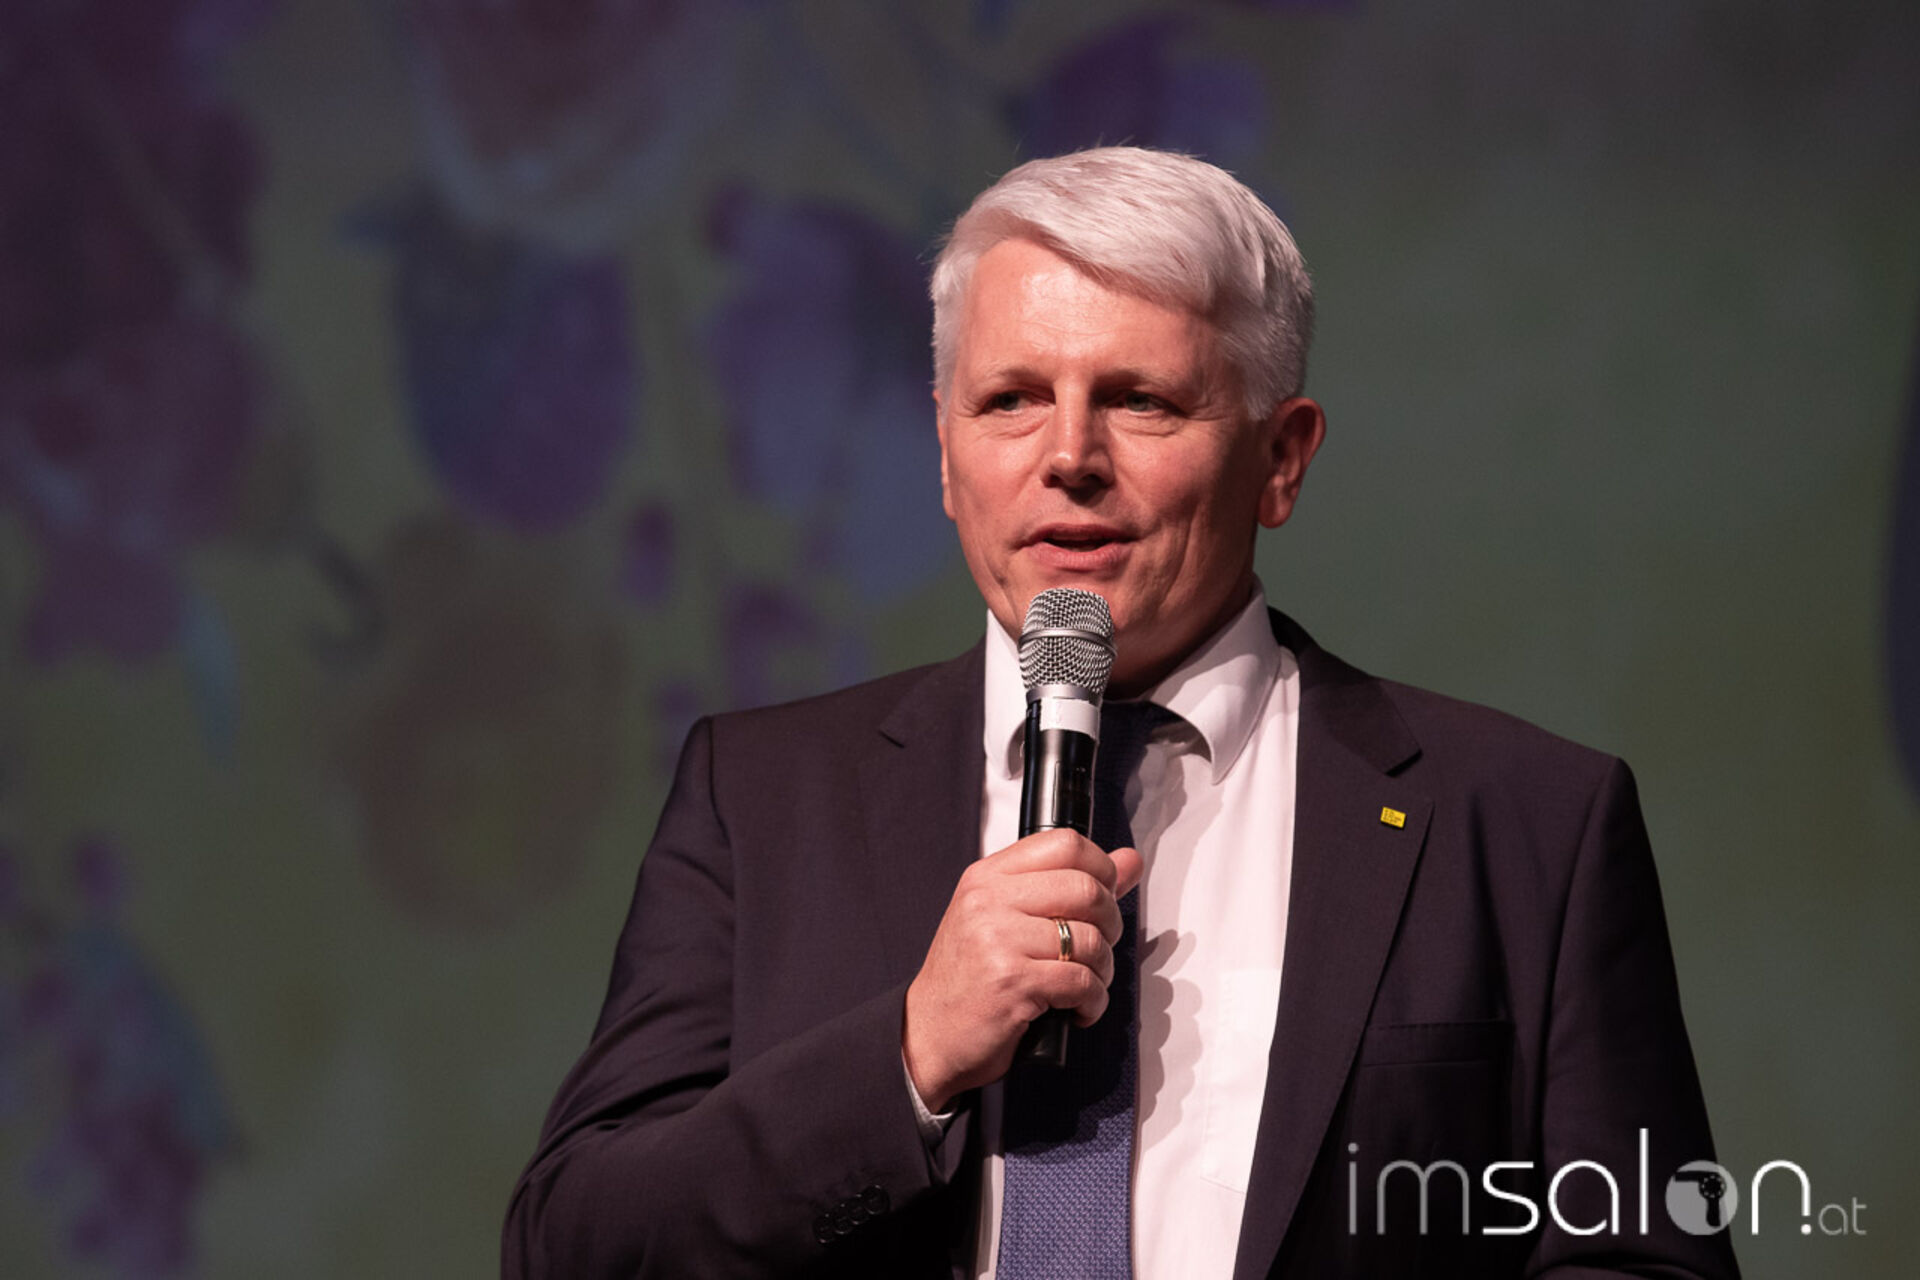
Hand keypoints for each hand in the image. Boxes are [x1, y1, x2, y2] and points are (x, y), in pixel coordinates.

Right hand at [902, 829, 1144, 1111]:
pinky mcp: (1012, 983)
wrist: (926, 1036)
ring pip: (1090, 939)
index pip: (1064, 843)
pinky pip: (1082, 982)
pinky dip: (1093, 1002)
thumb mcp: (1008, 919)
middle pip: (1086, 889)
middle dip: (1110, 923)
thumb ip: (1070, 885)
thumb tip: (1130, 860)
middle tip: (1098, 948)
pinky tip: (1077, 1010)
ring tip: (1086, 984)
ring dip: (1103, 970)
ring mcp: (998, 940)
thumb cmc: (969, 978)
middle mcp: (989, 900)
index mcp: (987, 877)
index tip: (1104, 895)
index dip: (1101, 868)